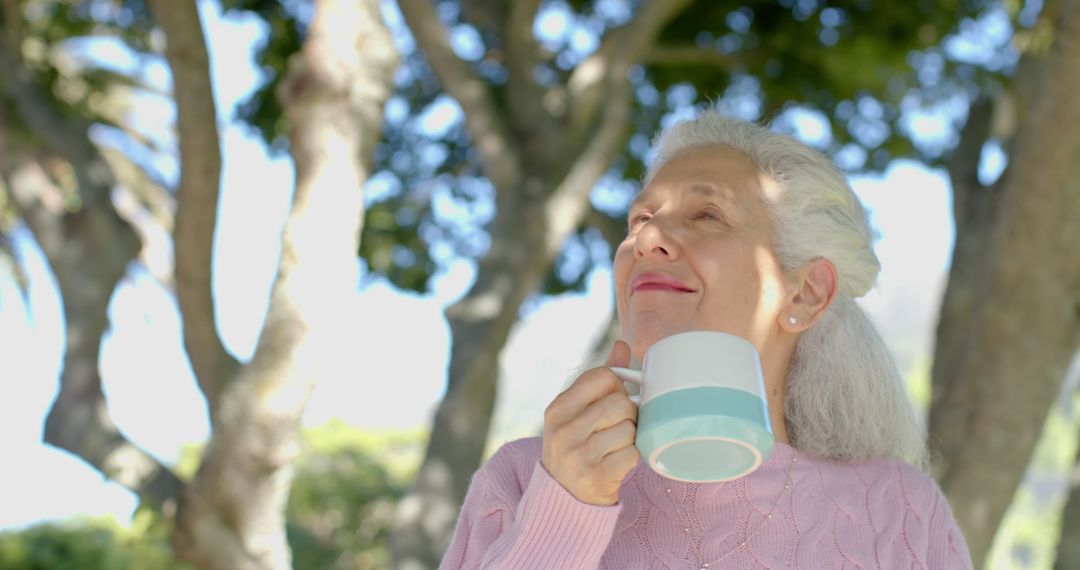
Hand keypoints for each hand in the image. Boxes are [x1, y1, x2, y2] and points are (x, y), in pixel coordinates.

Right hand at [541, 341, 639, 505]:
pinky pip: (632, 454)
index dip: (617, 386)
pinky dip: (632, 457)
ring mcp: (579, 456)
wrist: (564, 496)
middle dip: (628, 413)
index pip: (603, 377)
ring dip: (630, 437)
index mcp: (558, 408)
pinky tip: (618, 461)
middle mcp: (564, 431)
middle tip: (621, 424)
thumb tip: (621, 345)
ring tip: (616, 444)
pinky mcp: (597, 477)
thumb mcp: (576, 411)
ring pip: (628, 429)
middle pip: (619, 403)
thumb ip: (599, 379)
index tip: (614, 399)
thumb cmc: (576, 444)